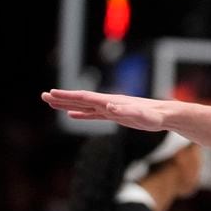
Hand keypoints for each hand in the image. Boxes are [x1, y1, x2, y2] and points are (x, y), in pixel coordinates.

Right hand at [41, 89, 167, 130]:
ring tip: (52, 103)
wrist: (166, 115)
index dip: (68, 96)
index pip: (86, 98)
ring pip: (85, 106)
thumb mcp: (143, 116)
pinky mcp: (115, 115)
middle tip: (43, 96)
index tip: (51, 94)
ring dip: (68, 104)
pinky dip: (81, 114)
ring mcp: (111, 108)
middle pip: (81, 99)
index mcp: (112, 102)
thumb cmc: (156, 116)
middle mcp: (109, 102)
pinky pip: (93, 115)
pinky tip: (72, 115)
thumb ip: (127, 111)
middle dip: (62, 98)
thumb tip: (110, 106)